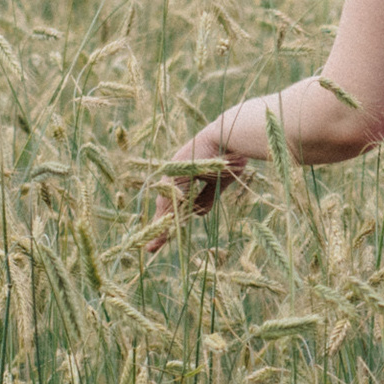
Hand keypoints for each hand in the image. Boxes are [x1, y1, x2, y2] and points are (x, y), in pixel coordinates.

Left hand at [144, 129, 241, 251]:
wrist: (232, 136)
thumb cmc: (229, 155)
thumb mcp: (217, 182)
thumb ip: (206, 198)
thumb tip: (197, 216)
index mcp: (184, 175)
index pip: (173, 203)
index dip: (168, 222)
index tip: (159, 240)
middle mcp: (175, 173)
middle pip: (166, 206)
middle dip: (159, 229)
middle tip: (151, 247)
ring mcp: (175, 171)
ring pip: (166, 204)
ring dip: (162, 226)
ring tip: (154, 244)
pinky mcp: (178, 170)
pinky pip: (173, 197)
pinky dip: (169, 214)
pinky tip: (165, 229)